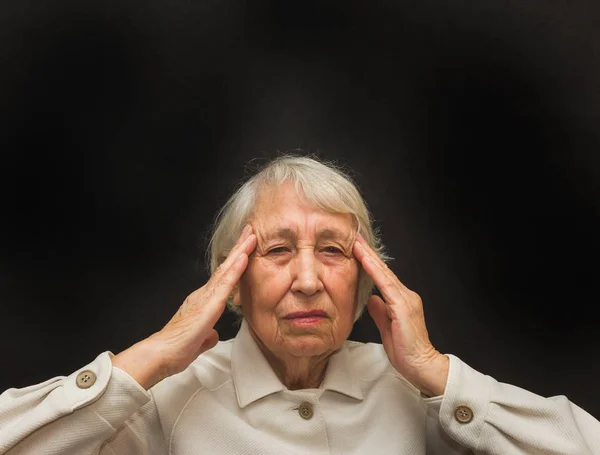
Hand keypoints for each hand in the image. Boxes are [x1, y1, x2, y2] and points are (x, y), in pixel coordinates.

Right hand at [112, 224, 256, 388]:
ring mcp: (205, 297)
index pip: (223, 278)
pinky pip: (226, 284)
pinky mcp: (209, 305)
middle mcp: (203, 294)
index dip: (234, 262)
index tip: (244, 248)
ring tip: (251, 236)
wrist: (161, 354)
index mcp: (202, 302)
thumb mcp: (198, 341)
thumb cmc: (176, 349)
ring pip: (227, 270)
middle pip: (226, 267)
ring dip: (240, 252)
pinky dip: (236, 269)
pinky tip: (244, 257)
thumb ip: (206, 335)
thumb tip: (212, 335)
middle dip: (239, 248)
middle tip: (250, 230)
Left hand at [353, 234, 448, 396]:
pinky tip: (366, 261)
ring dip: (369, 257)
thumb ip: (380, 312)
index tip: (357, 248)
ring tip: (356, 243)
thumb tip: (372, 298)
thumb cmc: (406, 352)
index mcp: (401, 301)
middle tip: (354, 236)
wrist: (422, 366)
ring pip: (384, 274)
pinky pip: (386, 285)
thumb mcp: (387, 328)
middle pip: (383, 270)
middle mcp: (406, 296)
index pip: (382, 277)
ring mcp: (406, 300)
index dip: (369, 262)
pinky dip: (375, 271)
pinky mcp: (403, 306)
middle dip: (368, 253)